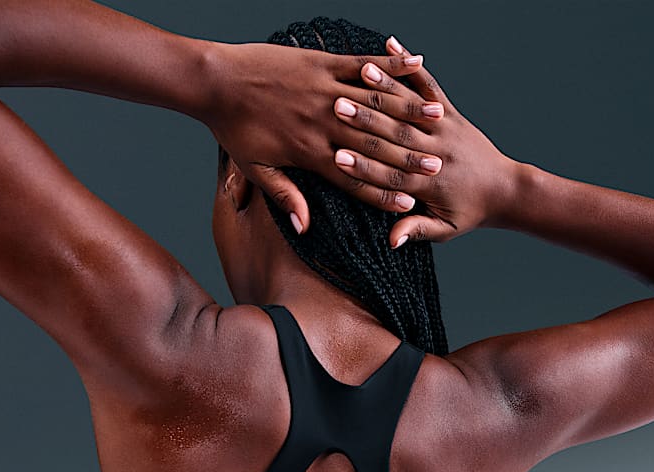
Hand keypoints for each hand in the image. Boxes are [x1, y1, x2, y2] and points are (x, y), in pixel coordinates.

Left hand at [201, 39, 442, 232]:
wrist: (215, 82)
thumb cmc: (233, 129)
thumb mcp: (255, 170)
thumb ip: (285, 196)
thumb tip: (304, 227)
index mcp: (309, 154)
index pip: (353, 181)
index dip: (381, 194)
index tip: (408, 206)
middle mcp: (322, 124)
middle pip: (373, 146)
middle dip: (406, 158)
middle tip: (438, 169)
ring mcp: (324, 91)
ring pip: (375, 105)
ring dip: (409, 112)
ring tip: (438, 121)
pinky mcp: (322, 63)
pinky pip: (363, 65)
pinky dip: (391, 66)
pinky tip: (417, 65)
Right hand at [330, 38, 521, 246]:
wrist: (505, 190)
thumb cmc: (469, 213)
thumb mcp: (444, 230)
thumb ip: (417, 231)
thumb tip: (392, 242)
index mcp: (429, 184)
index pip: (390, 174)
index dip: (362, 165)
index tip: (335, 156)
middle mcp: (436, 151)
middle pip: (396, 135)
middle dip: (365, 121)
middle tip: (336, 108)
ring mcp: (444, 128)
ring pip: (411, 106)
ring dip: (386, 87)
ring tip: (361, 72)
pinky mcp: (450, 112)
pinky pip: (429, 85)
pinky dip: (409, 67)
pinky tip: (393, 46)